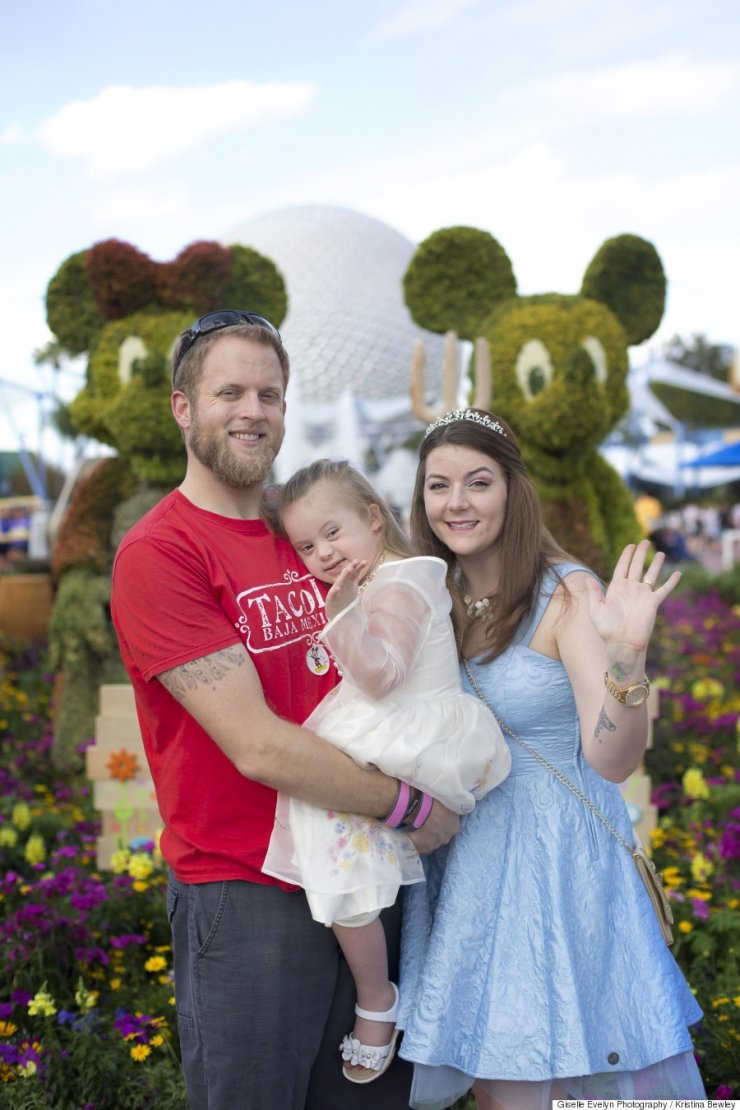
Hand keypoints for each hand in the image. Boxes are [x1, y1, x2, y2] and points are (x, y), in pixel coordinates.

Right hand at [325, 560, 366, 619]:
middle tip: (356, 561)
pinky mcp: (332, 599)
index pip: (354, 573)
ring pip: (341, 583)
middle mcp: (342, 586)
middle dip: (351, 568)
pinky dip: (334, 591)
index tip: (364, 561)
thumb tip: (361, 565)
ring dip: (344, 576)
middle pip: (347, 575)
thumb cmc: (343, 598)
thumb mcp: (350, 585)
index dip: (358, 567)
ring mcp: (337, 592)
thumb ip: (354, 576)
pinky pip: (333, 595)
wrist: (338, 614)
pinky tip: (336, 589)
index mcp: (348, 583)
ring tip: (349, 570)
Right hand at [407, 800, 459, 854]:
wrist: (417, 808)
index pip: (451, 827)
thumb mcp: (447, 802)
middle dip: (436, 831)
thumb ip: (450, 809)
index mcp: (455, 827)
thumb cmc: (433, 801)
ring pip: (432, 842)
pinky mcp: (422, 849)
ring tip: (418, 828)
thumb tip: (448, 808)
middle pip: (442, 836)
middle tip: (427, 822)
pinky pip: (422, 847)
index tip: (437, 818)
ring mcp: (434, 845)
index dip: (444, 822)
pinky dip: (418, 843)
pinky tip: (412, 835)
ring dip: (427, 837)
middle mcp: (446, 839)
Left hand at [582, 540, 680, 655]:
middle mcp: (631, 589)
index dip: (626, 556)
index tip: (630, 545)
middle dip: (641, 554)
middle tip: (645, 542)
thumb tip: (587, 577)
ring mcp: (642, 595)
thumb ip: (593, 592)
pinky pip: (664, 589)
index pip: (622, 567)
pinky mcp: (653, 603)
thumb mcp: (595, 608)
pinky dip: (671, 582)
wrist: (622, 643)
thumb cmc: (607, 629)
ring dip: (656, 564)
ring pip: (651, 575)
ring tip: (660, 553)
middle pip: (637, 567)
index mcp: (617, 588)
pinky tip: (678, 573)